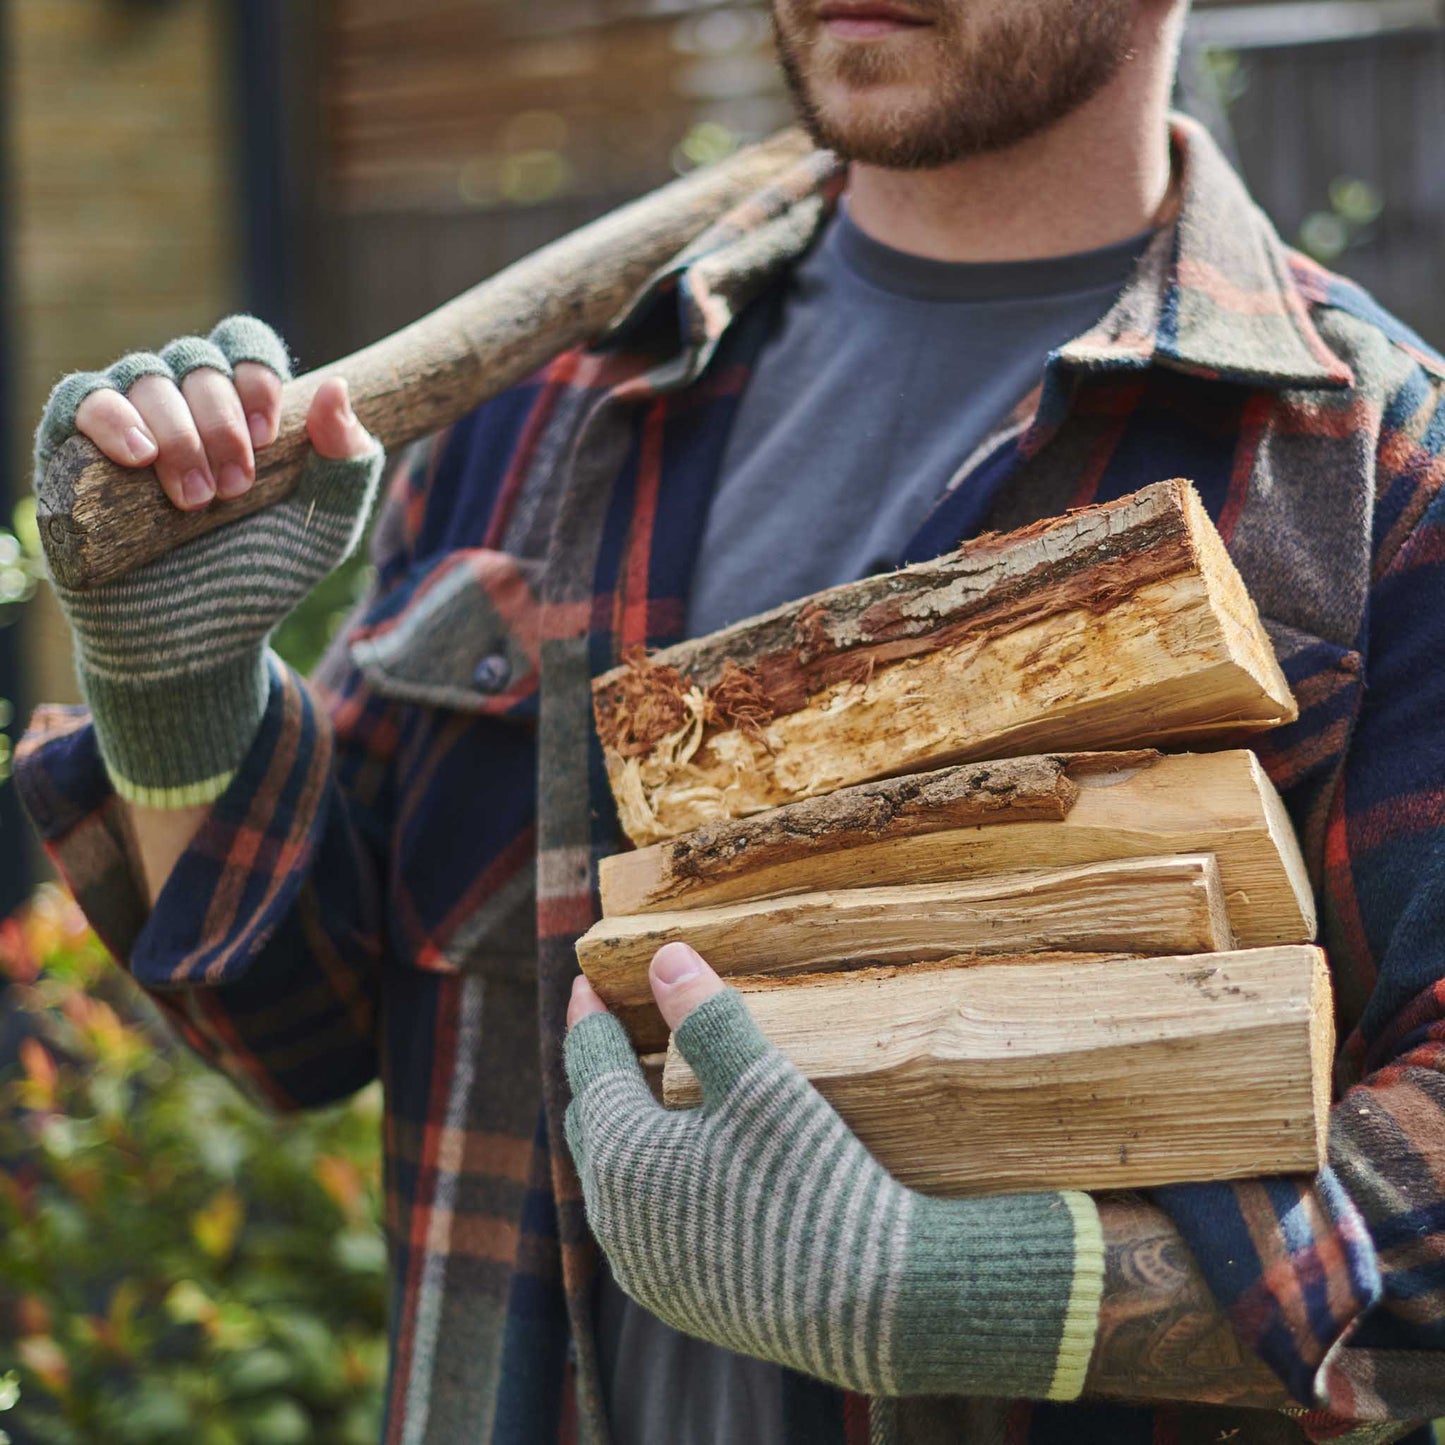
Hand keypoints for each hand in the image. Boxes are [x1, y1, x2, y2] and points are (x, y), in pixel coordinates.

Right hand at [35, 316, 385, 808]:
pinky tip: (139, 455)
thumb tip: (337, 387)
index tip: (270, 432)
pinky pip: (81, 401)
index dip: (255, 373)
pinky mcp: (73, 454)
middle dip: (221, 420)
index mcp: (236, 408)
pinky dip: (112, 418)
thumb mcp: (326, 525)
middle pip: (195, 361)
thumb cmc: (260, 577)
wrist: (199, 643)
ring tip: (196, 499)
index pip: (241, 346)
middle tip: (236, 488)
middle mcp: (177, 405)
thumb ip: (349, 461)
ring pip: (144, 377)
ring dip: (178, 431)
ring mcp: (123, 424)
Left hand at [563, 945, 1105, 1401]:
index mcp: (621, 1155)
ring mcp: (644, 1269)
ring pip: (612, 1180)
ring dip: (622, 1129)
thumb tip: (663, 956)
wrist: (869, 1304)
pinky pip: (640, 1224)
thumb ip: (706, 1014)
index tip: (588, 979)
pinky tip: (684, 1166)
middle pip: (591, 1122)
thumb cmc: (811, 1180)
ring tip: (649, 1092)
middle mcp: (615, 1218)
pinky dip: (647, 1179)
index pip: (589, 1065)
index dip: (588, 1016)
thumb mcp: (761, 1083)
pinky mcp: (678, 1300)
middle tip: (617, 1029)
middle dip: (599, 1072)